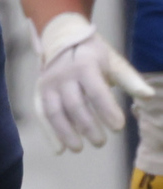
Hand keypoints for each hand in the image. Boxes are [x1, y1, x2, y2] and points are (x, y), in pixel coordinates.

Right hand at [34, 11, 150, 152]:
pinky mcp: (39, 92)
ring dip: (65, 132)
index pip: (96, 91)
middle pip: (74, 104)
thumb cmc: (93, 56)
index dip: (107, 110)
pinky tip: (59, 150)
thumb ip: (130, 80)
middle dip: (87, 126)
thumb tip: (149, 96)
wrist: (62, 38)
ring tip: (79, 149)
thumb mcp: (114, 62)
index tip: (118, 128)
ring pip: (54, 111)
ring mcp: (48, 84)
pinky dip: (49, 133)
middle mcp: (63, 74)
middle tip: (101, 142)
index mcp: (84, 65)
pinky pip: (41, 114)